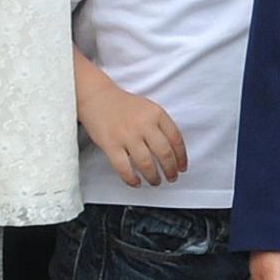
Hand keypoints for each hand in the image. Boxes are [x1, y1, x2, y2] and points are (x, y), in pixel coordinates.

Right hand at [74, 57, 188, 188]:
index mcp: (156, 114)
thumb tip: (173, 151)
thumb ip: (161, 125)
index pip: (176, 139)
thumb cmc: (123, 105)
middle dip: (170, 170)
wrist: (97, 97)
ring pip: (146, 164)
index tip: (182, 167)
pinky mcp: (111, 144)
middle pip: (164, 153)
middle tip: (171, 177)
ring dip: (153, 177)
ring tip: (155, 181)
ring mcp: (127, 135)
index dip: (181, 157)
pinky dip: (131, 179)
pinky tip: (136, 182)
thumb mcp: (148, 108)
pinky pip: (124, 168)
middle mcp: (143, 124)